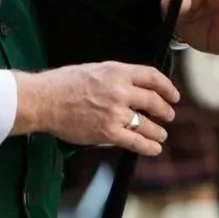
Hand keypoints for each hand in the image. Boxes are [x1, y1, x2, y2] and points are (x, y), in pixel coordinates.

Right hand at [12, 62, 179, 155]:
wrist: (45, 100)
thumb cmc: (64, 83)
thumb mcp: (95, 69)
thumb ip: (116, 76)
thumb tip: (133, 85)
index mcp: (118, 72)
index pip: (152, 77)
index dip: (167, 87)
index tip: (173, 95)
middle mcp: (120, 91)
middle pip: (154, 101)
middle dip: (165, 110)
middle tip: (169, 115)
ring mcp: (115, 113)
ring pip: (147, 124)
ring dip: (158, 131)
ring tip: (161, 135)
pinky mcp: (108, 132)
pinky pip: (135, 142)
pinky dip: (148, 146)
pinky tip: (154, 148)